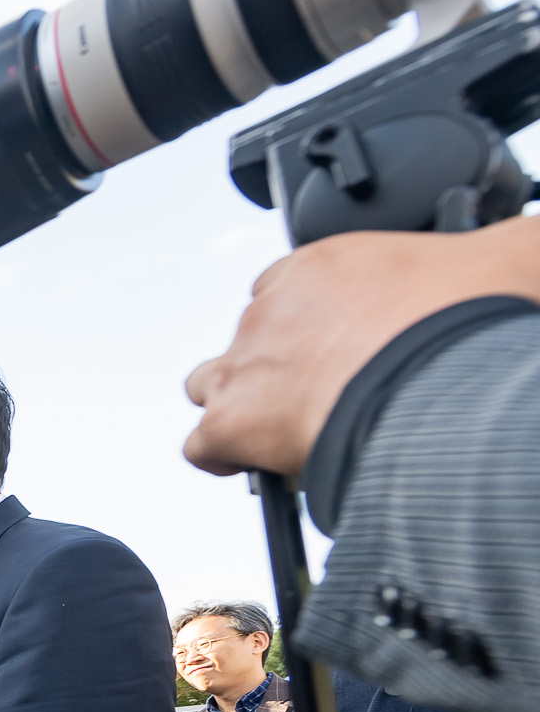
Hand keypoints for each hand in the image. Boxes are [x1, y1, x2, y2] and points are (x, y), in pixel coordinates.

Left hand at [184, 217, 539, 477]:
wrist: (446, 382)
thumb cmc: (475, 320)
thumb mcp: (513, 256)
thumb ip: (505, 245)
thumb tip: (522, 245)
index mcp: (323, 265)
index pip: (294, 284)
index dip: (316, 319)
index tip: (347, 343)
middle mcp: (273, 308)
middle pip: (256, 336)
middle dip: (283, 364)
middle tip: (330, 392)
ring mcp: (246, 364)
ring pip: (213, 384)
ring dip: (240, 405)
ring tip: (288, 428)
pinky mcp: (232, 422)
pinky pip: (203, 445)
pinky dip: (226, 458)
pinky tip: (265, 466)